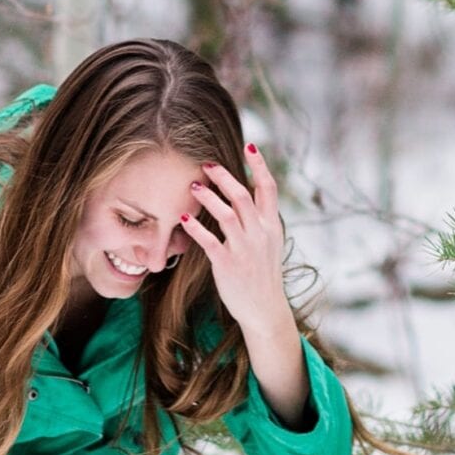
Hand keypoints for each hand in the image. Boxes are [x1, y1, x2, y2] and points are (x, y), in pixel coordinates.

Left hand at [183, 146, 286, 332]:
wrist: (264, 309)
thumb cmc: (263, 272)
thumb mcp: (270, 242)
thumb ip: (260, 218)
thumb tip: (246, 191)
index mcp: (271, 225)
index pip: (268, 188)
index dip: (259, 165)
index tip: (249, 146)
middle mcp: (260, 233)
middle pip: (243, 196)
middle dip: (224, 176)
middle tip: (207, 163)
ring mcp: (245, 249)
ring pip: (227, 214)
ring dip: (208, 197)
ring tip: (193, 186)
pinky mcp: (228, 264)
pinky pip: (209, 241)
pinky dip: (195, 228)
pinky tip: (183, 219)